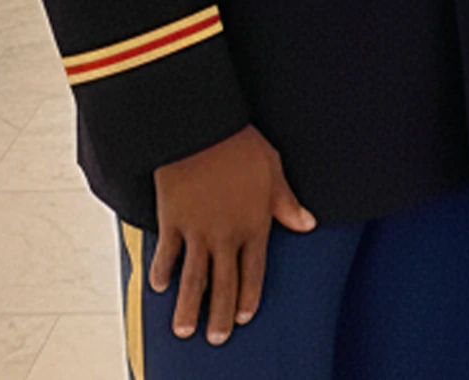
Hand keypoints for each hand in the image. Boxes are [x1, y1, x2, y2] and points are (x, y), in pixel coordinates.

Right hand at [150, 125, 314, 343]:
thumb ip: (287, 203)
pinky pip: (166, 255)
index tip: (243, 318)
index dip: (248, 296)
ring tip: (184, 330)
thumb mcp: (273, 171)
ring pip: (193, 280)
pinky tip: (160, 288)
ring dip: (188, 307)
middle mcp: (225, 235)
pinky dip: (162, 272)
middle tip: (215, 339)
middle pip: (223, 284)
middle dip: (219, 315)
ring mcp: (197, 231)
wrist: (203, 129)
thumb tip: (308, 225)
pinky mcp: (172, 221)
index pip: (253, 271)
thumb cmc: (242, 145)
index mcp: (253, 224)